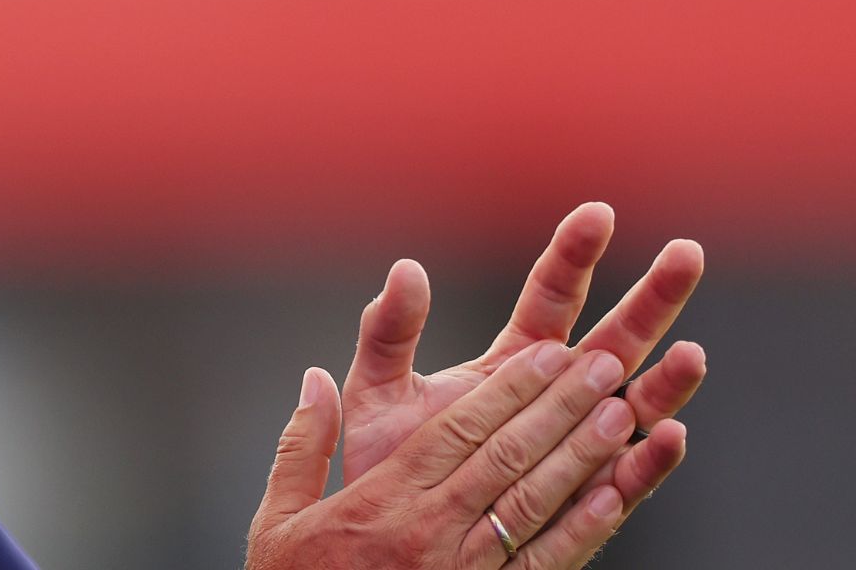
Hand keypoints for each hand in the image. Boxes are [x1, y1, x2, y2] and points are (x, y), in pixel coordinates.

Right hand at [247, 343, 650, 569]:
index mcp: (383, 503)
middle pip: (506, 457)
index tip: (546, 353)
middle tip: (602, 364)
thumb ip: (301, 446)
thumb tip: (311, 380)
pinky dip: (582, 530)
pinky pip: (542, 563)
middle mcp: (429, 534)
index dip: (508, 390)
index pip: (457, 432)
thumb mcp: (279, 518)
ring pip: (533, 503)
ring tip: (620, 412)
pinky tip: (614, 496)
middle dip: (559, 406)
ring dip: (582, 456)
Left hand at [340, 202, 703, 515]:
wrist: (389, 544)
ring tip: (692, 351)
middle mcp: (559, 396)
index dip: (575, 255)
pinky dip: (652, 459)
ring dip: (668, 378)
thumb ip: (389, 333)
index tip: (597, 214)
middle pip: (615, 337)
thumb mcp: (379, 393)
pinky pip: (627, 479)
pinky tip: (671, 436)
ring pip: (638, 403)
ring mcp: (581, 446)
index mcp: (512, 360)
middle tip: (686, 253)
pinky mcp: (587, 503)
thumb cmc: (387, 466)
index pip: (551, 295)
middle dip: (652, 296)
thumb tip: (406, 269)